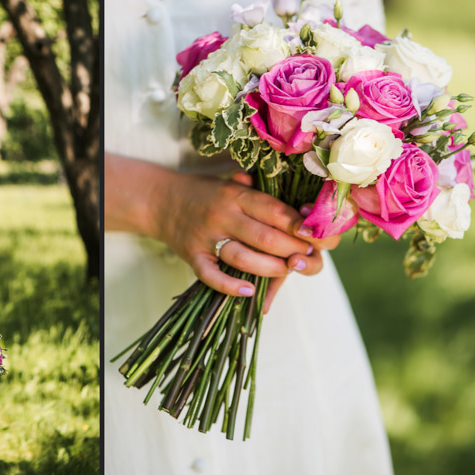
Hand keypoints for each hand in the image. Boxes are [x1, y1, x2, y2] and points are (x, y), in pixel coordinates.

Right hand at [151, 169, 337, 300]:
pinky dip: (230, 286)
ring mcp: (206, 237)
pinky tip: (250, 291)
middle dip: (292, 250)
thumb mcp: (231, 183)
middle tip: (307, 256)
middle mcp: (222, 215)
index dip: (299, 225)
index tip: (315, 235)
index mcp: (236, 195)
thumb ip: (262, 192)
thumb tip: (301, 210)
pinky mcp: (192, 256)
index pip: (274, 211)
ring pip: (243, 258)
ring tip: (287, 270)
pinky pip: (211, 275)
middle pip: (265, 237)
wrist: (159, 200)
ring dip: (270, 269)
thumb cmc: (205, 193)